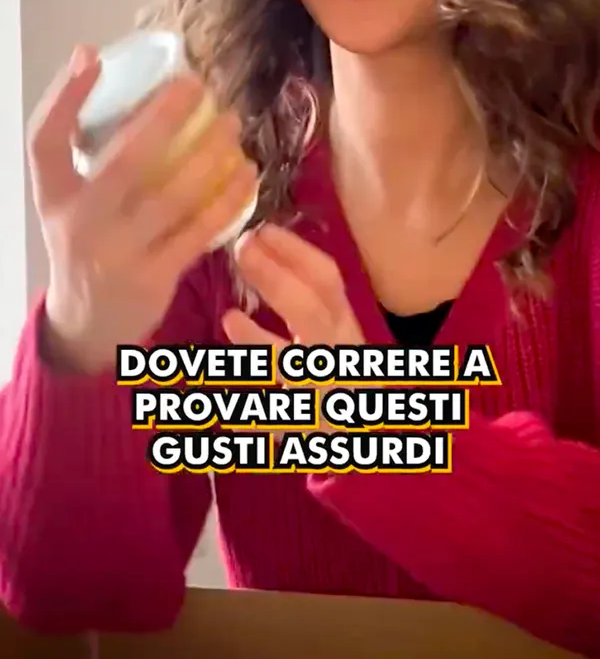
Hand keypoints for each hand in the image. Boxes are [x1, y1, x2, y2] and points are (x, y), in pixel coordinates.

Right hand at [29, 44, 257, 374]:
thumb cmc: (87, 243)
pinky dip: (228, 198)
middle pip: (123, 162)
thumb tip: (100, 65)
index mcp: (53, 197)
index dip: (65, 96)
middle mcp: (79, 224)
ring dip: (209, 153)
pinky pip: (200, 229)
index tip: (91, 56)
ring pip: (172, 194)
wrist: (88, 324)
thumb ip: (87, 152)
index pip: (45, 141)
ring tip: (231, 124)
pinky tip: (245, 173)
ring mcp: (117, 253)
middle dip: (162, 116)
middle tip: (196, 84)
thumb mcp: (70, 202)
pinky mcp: (154, 277)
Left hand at [222, 224, 363, 430]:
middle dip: (277, 280)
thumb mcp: (330, 331)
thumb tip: (262, 249)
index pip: (327, 280)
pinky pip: (274, 415)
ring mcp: (321, 391)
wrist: (356, 429)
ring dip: (260, 343)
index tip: (263, 228)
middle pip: (312, 314)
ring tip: (230, 318)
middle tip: (241, 252)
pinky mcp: (303, 426)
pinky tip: (228, 387)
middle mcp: (337, 354)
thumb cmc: (335, 372)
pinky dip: (250, 403)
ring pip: (295, 368)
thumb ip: (305, 297)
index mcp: (344, 326)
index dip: (296, 251)